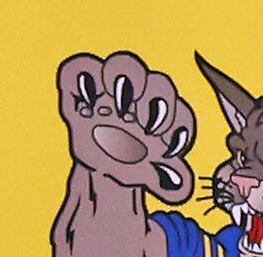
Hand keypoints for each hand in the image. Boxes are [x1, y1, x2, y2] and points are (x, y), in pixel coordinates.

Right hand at [57, 51, 195, 203]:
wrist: (100, 162)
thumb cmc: (131, 163)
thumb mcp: (150, 175)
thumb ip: (168, 182)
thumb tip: (178, 184)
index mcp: (164, 117)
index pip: (180, 112)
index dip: (178, 127)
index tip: (168, 151)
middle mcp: (143, 96)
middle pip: (157, 82)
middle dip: (156, 102)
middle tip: (147, 129)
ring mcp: (113, 85)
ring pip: (123, 65)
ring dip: (124, 83)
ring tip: (120, 111)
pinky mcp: (83, 83)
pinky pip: (82, 67)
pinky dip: (84, 78)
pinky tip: (88, 105)